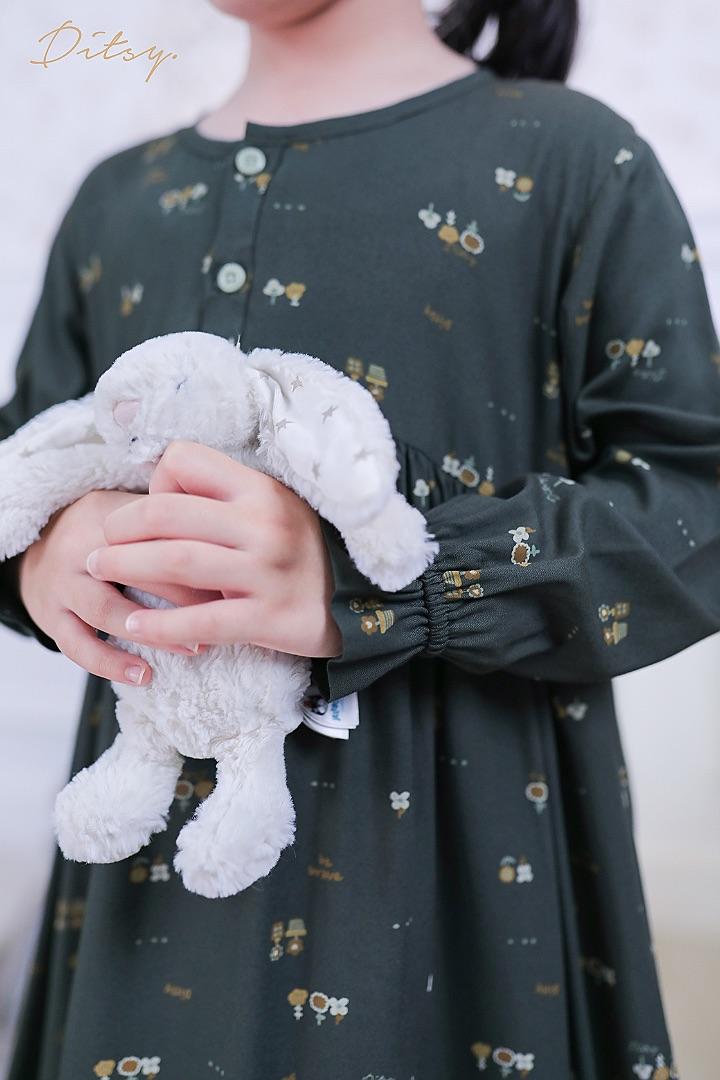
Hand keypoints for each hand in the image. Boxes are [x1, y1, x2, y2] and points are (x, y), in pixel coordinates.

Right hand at [18, 490, 219, 685]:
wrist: (36, 546)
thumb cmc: (100, 530)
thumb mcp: (126, 509)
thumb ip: (168, 517)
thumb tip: (228, 535)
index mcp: (107, 517)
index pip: (157, 534)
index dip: (198, 555)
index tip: (232, 576)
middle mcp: (79, 548)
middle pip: (134, 570)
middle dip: (184, 596)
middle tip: (223, 613)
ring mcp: (62, 584)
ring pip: (107, 610)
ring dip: (153, 632)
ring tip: (193, 648)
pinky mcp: (50, 617)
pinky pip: (78, 646)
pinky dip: (110, 664)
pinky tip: (143, 675)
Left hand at [88, 441, 342, 657]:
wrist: (362, 602)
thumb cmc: (303, 552)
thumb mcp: (274, 508)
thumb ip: (225, 498)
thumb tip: (160, 486)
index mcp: (261, 488)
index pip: (184, 461)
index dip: (157, 482)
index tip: (152, 509)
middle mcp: (264, 524)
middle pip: (167, 513)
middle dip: (120, 528)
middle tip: (98, 545)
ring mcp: (267, 572)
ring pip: (175, 562)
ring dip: (125, 566)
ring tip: (99, 571)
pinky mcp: (269, 618)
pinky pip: (201, 622)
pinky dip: (160, 625)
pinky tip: (136, 626)